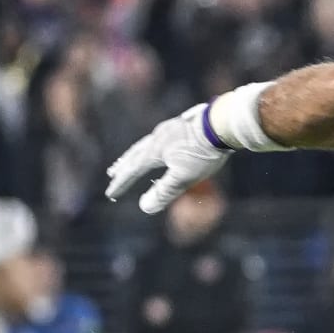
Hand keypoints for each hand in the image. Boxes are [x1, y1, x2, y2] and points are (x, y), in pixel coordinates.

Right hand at [105, 103, 229, 214]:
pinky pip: (160, 138)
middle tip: (113, 173)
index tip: (111, 193)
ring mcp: (169, 129)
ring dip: (136, 154)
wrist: (222, 124)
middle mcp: (157, 137)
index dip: (122, 183)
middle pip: (135, 154)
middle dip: (124, 166)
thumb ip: (164, 192)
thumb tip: (145, 208)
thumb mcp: (184, 177)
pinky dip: (152, 146)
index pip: (133, 170)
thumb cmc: (203, 153)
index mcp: (154, 151)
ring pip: (147, 144)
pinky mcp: (181, 125)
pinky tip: (160, 146)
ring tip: (132, 158)